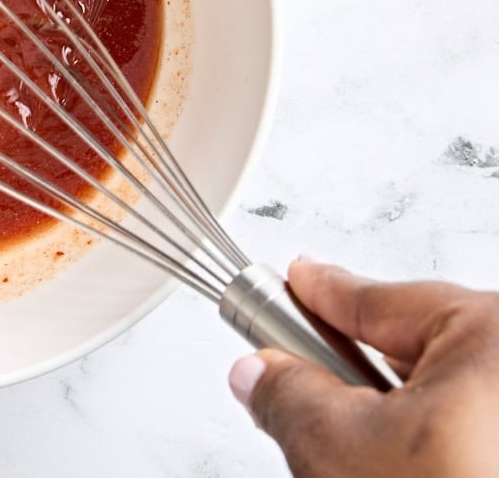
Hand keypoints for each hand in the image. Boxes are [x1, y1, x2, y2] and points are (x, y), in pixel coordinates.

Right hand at [229, 259, 498, 476]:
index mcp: (497, 335)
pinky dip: (444, 452)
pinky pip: (477, 435)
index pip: (383, 298)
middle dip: (362, 371)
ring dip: (404, 424)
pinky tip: (412, 474)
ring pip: (453, 401)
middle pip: (422, 349)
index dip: (323, 292)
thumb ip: (288, 393)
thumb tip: (262, 374)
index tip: (298, 280)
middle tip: (306, 381)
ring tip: (373, 463)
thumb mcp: (342, 449)